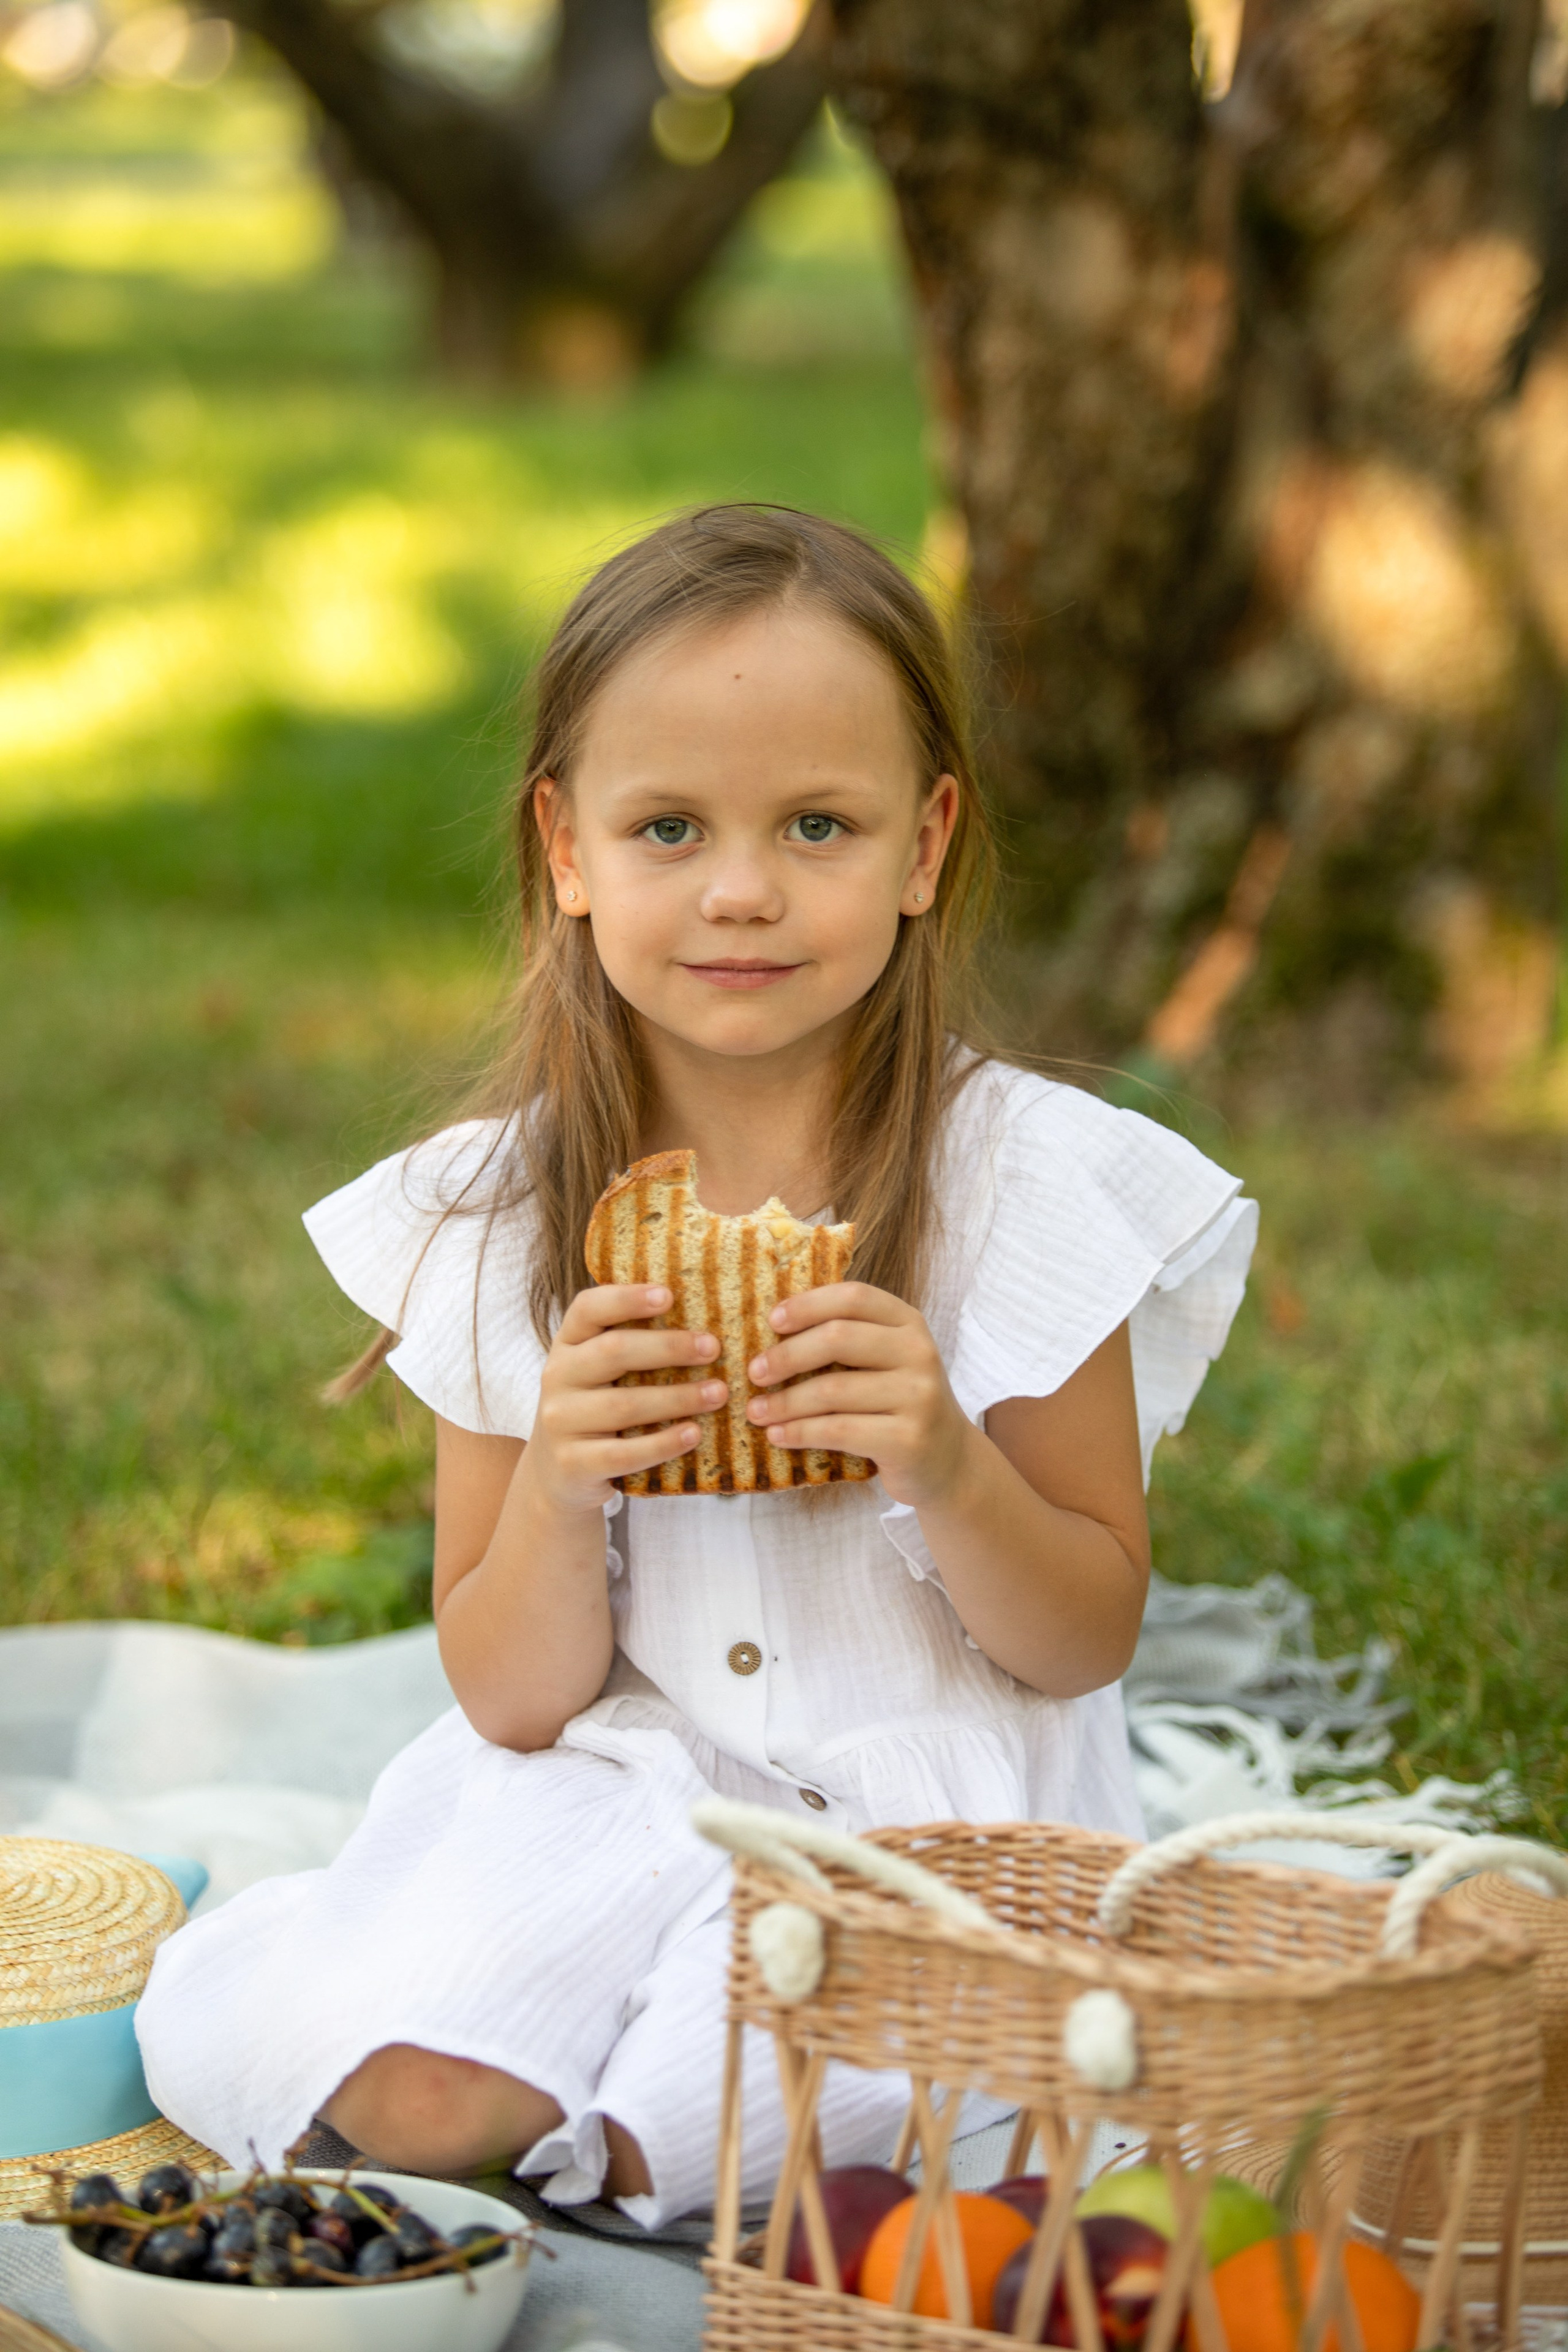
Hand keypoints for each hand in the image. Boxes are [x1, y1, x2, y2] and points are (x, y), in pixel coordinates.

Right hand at [523, 1285, 727, 1515]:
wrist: (559, 1475)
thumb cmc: (596, 1410)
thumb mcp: (601, 1372)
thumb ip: (633, 1344)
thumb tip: (702, 1323)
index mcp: (568, 1344)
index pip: (588, 1308)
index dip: (627, 1298)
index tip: (669, 1295)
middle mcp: (557, 1377)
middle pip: (613, 1351)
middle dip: (668, 1347)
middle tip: (713, 1348)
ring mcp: (561, 1421)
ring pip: (623, 1405)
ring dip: (678, 1397)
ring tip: (718, 1393)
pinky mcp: (573, 1463)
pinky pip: (623, 1453)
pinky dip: (663, 1444)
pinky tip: (693, 1434)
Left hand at [744, 1282, 972, 1508]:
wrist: (949, 1462)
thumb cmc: (900, 1405)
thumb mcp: (887, 1362)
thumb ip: (849, 1339)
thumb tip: (772, 1330)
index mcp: (909, 1324)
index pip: (854, 1297)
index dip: (809, 1304)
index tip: (772, 1321)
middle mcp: (919, 1353)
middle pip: (838, 1338)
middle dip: (787, 1355)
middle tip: (754, 1372)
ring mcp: (918, 1397)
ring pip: (832, 1390)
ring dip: (784, 1402)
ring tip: (756, 1411)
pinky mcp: (908, 1439)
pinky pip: (838, 1431)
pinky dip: (800, 1432)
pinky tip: (778, 1436)